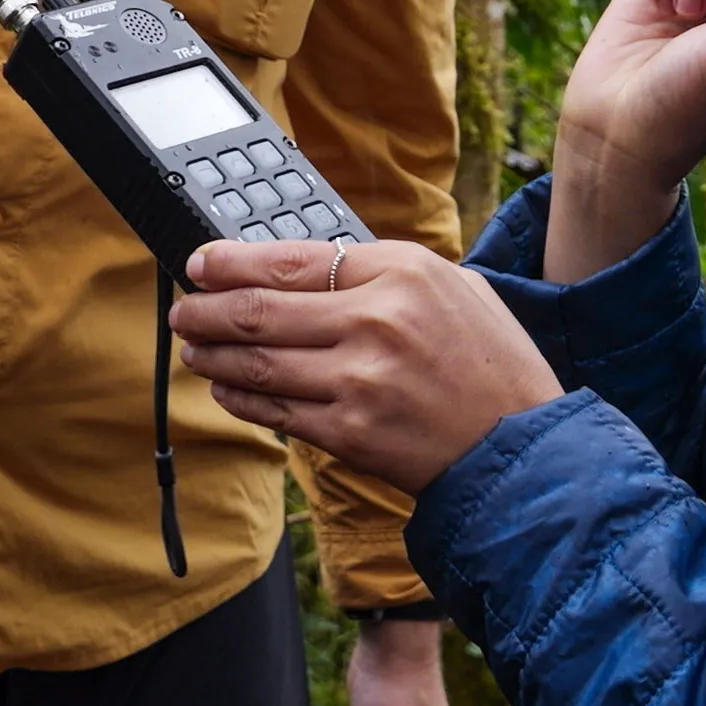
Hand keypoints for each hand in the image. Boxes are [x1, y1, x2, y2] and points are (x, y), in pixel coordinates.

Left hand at [171, 238, 561, 493]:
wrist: (522, 446)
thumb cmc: (493, 364)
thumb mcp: (454, 288)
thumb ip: (386, 273)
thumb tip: (312, 268)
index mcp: (401, 271)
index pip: (290, 259)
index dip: (230, 263)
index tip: (201, 264)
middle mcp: (375, 320)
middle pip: (259, 310)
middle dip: (205, 310)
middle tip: (183, 309)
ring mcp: (359, 379)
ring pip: (256, 363)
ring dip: (212, 355)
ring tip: (192, 348)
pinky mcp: (349, 433)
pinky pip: (274, 412)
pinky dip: (240, 399)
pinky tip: (226, 389)